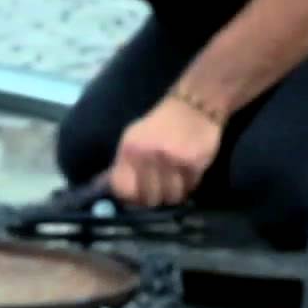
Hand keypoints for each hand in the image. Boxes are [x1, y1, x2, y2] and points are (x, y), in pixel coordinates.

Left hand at [108, 96, 222, 207]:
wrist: (193, 107)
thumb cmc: (160, 126)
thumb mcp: (134, 139)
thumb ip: (125, 165)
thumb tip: (114, 190)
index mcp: (130, 149)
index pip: (123, 189)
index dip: (130, 198)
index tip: (137, 199)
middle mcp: (148, 155)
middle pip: (148, 198)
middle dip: (154, 199)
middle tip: (159, 193)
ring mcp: (172, 160)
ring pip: (171, 197)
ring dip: (173, 194)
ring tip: (176, 183)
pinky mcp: (193, 163)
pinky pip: (189, 188)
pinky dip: (189, 185)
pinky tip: (188, 173)